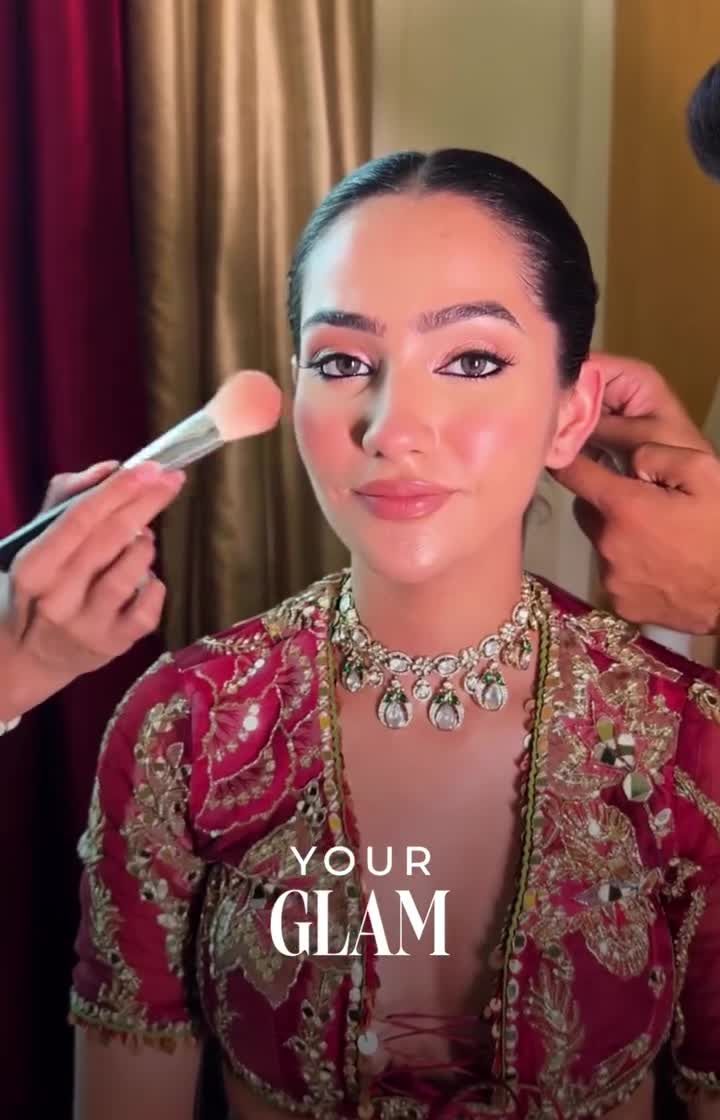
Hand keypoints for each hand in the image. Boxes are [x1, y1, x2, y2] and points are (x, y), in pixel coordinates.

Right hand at [0, 461, 185, 719]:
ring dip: (145, 547)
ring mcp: (86, 625)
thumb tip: (112, 468)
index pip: (79, 519)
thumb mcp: (41, 539)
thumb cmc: (43, 584)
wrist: (30, 655)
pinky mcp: (113, 645)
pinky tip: (146, 580)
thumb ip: (70, 497)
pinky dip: (156, 586)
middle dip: (146, 504)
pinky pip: (148, 608)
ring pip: (131, 574)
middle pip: (110, 540)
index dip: (118, 490)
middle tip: (172, 481)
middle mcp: (57, 598)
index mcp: (34, 567)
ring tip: (143, 539)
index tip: (150, 467)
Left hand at [554, 354, 719, 633]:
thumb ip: (658, 455)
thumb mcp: (705, 474)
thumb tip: (627, 459)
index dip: (568, 460)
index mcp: (624, 508)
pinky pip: (614, 576)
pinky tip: (659, 568)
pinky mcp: (621, 605)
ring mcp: (612, 579)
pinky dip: (628, 568)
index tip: (565, 455)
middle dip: (603, 502)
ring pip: (601, 545)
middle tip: (639, 504)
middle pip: (585, 512)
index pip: (573, 474)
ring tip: (657, 540)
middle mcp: (608, 544)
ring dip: (618, 537)